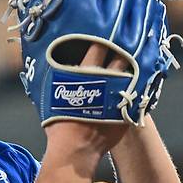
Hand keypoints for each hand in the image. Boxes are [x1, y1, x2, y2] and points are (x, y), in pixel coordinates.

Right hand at [45, 42, 128, 158]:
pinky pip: (136, 96)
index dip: (103, 38)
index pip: (99, 46)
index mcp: (86, 73)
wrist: (75, 151)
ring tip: (134, 62)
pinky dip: (136, 90)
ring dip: (133, 68)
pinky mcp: (128, 112)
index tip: (106, 32)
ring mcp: (120, 96)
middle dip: (123, 49)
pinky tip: (137, 86)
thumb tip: (46, 69)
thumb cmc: (58, 124)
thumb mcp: (50, 97)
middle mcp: (107, 81)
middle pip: (121, 57)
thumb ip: (55, 80)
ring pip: (133, 75)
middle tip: (124, 42)